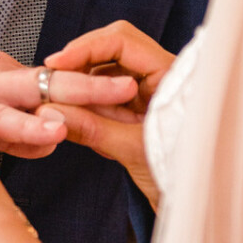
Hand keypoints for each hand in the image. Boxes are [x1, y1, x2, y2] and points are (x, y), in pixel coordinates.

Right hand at [0, 50, 135, 154]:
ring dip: (65, 105)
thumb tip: (47, 140)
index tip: (127, 97)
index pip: (55, 79)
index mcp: (1, 70)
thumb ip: (10, 123)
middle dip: (95, 85)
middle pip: (55, 79)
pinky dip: (24, 129)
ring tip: (103, 107)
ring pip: (29, 98)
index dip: (91, 88)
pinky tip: (49, 134)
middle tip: (133, 87)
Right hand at [42, 21, 176, 208]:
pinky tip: (79, 116)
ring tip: (64, 104)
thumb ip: (92, 128)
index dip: (86, 48)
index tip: (57, 64)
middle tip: (53, 77)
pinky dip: (90, 99)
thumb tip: (51, 110)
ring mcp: (150, 88)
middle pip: (112, 48)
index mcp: (171, 75)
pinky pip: (108, 90)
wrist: (192, 200)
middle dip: (81, 61)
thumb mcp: (133, 151)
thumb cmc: (180, 176)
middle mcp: (162, 74)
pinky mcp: (139, 104)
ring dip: (83, 82)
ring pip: (107, 68)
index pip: (123, 42)